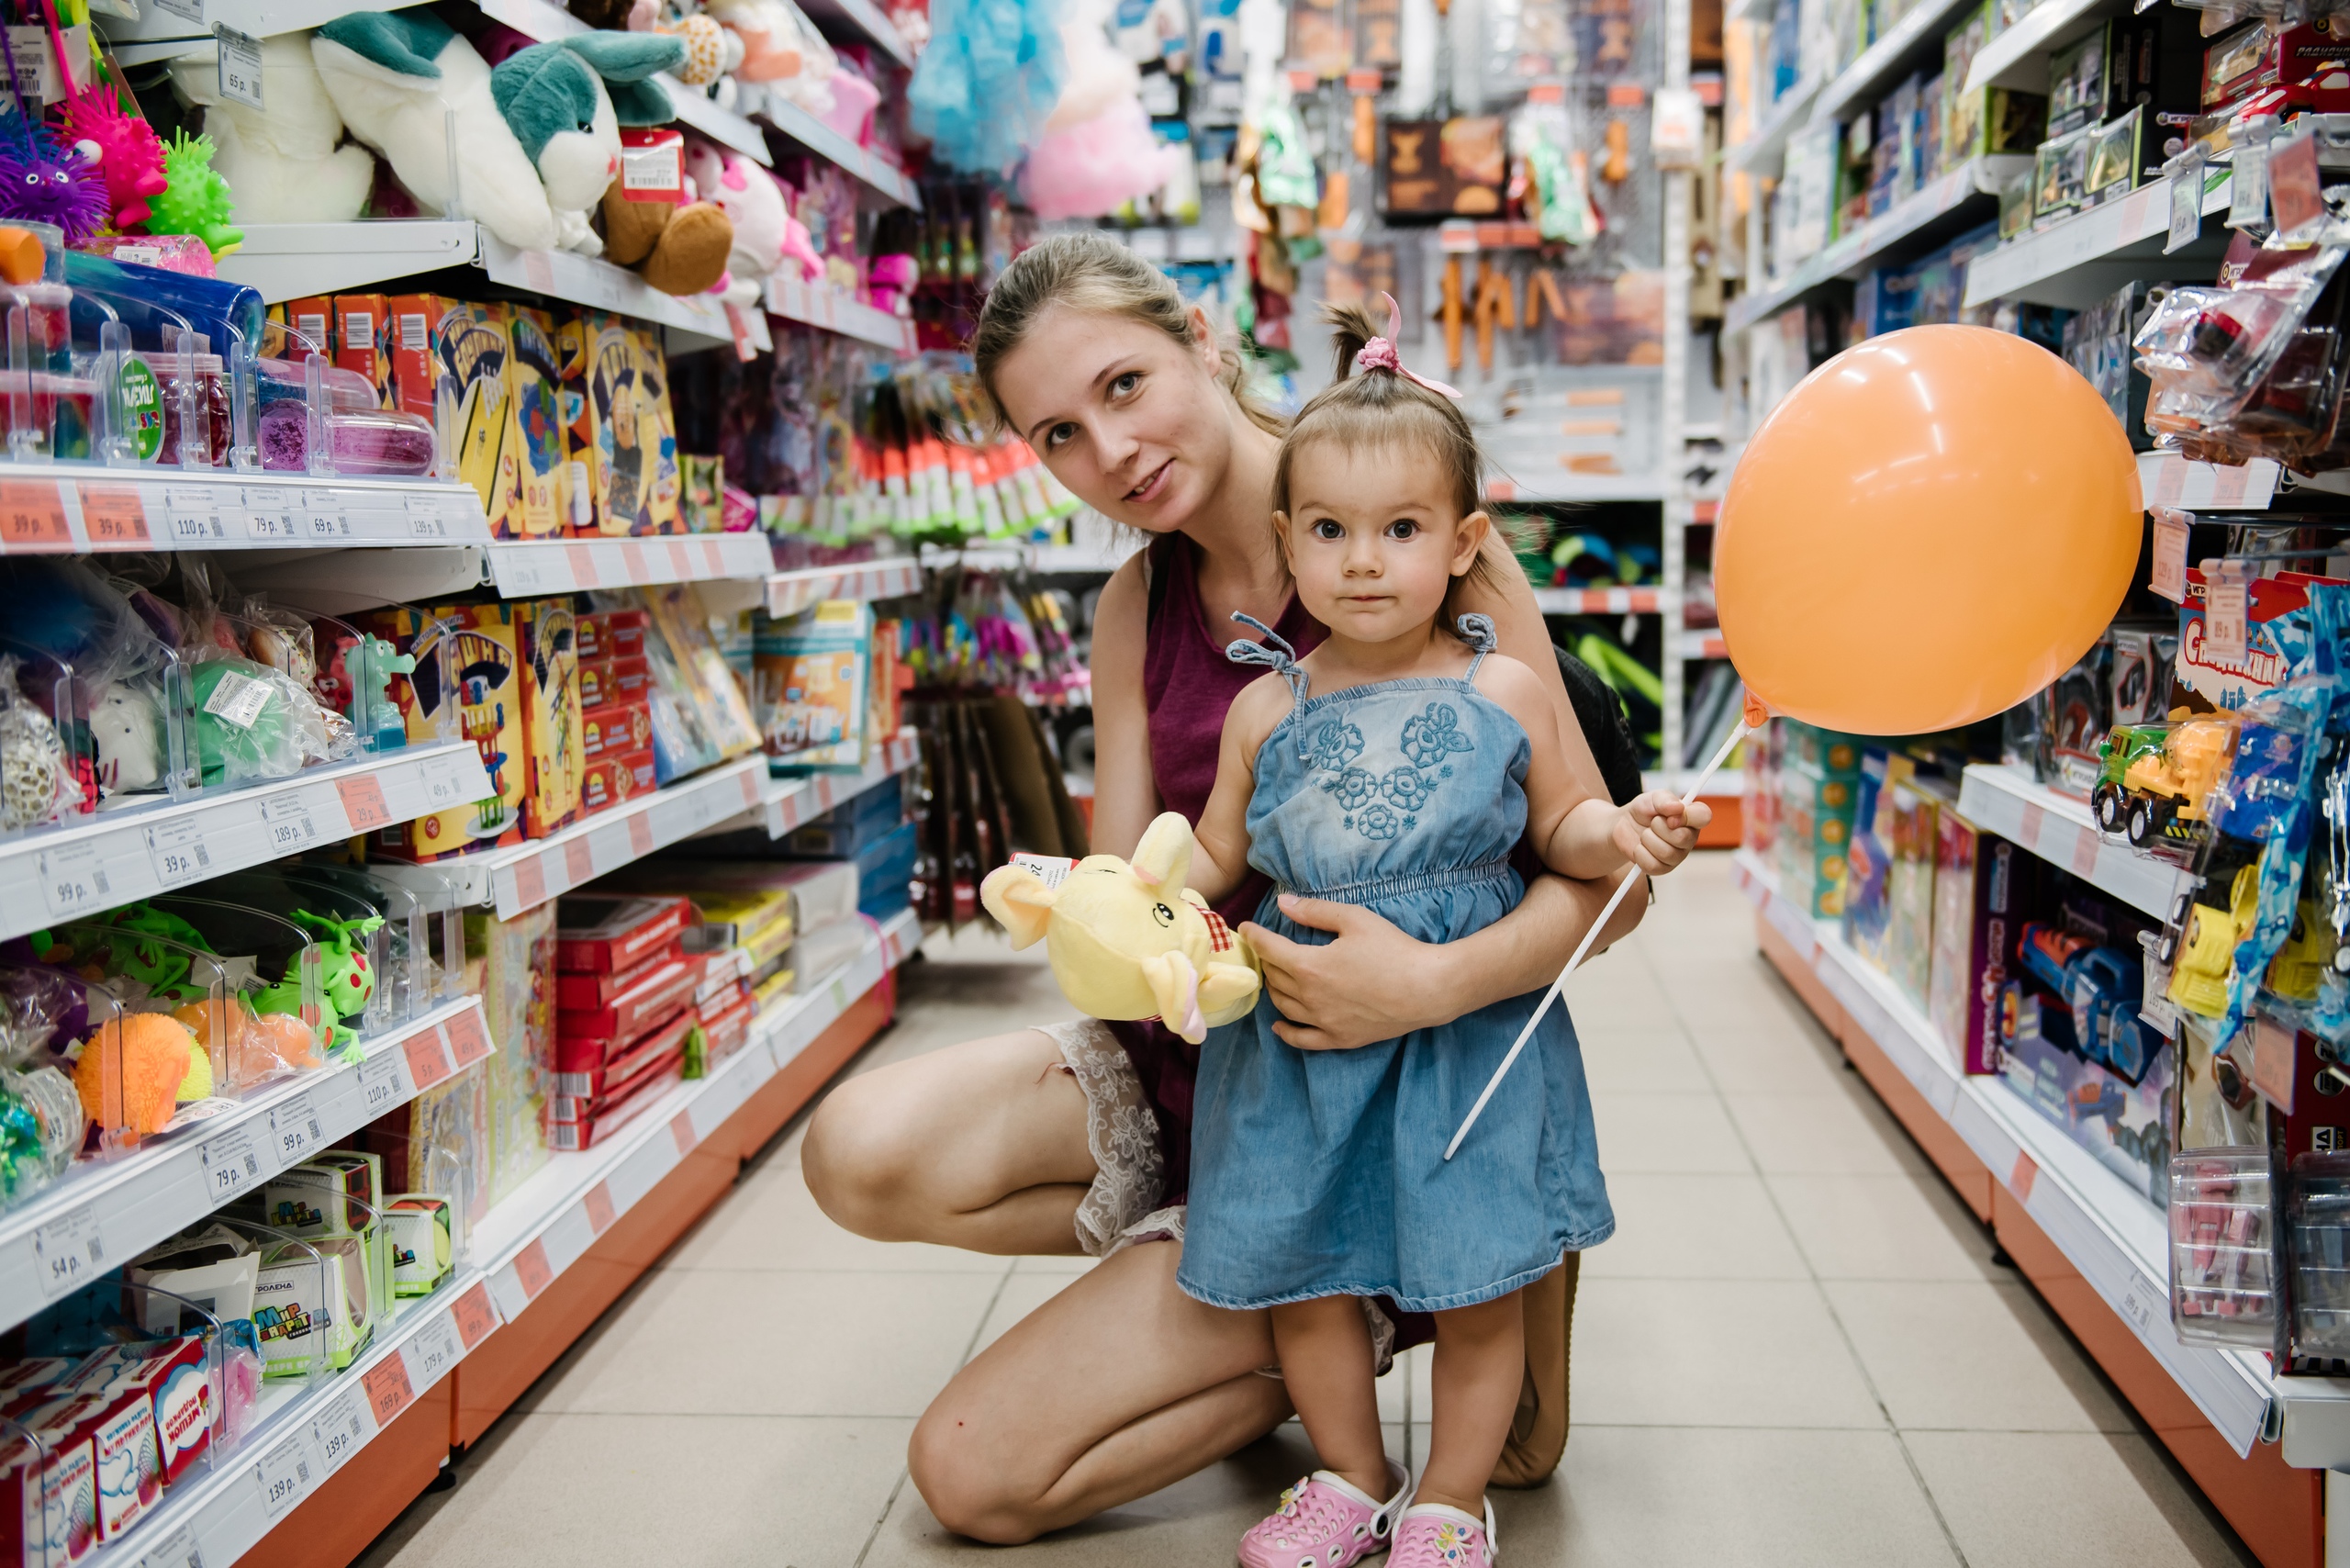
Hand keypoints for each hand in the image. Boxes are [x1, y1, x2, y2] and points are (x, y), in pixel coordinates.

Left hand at [1239, 896, 1456, 1050]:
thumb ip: (1314, 912)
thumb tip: (1282, 904)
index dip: (1254, 936)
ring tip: (1274, 976)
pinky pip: (1302, 1039)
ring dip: (1274, 989)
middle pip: (1274, 977)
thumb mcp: (1355, 919)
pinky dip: (1286, 1032)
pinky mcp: (1339, 1039)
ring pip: (1283, 1005)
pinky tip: (1278, 1025)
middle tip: (1267, 949)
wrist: (1427, 989)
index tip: (1245, 928)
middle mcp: (1309, 997)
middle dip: (1266, 960)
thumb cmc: (1393, 949)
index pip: (1269, 949)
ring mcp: (1323, 1021)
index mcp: (1309, 965)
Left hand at [1615, 791, 1710, 874]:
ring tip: (1645, 834)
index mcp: (1691, 817)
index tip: (1670, 817)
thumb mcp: (1651, 798)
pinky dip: (1640, 854)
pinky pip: (1653, 866)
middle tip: (1652, 823)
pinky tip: (1641, 847)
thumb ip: (1664, 799)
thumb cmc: (1643, 811)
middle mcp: (1689, 837)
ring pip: (1666, 853)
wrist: (1623, 826)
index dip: (1687, 817)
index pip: (1704, 816)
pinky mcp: (1663, 869)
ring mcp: (1678, 855)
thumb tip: (1678, 807)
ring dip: (1648, 840)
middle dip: (1658, 827)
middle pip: (1682, 838)